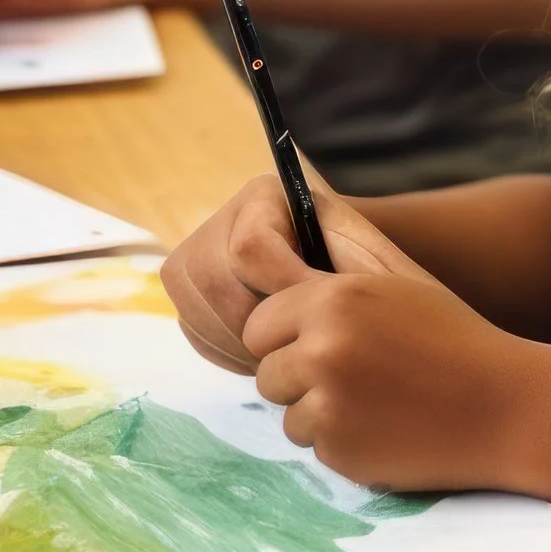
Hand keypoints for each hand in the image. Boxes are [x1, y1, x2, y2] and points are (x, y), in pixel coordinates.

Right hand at [160, 173, 405, 371]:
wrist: (332, 269)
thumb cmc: (355, 261)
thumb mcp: (365, 257)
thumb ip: (354, 270)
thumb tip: (324, 297)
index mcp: (263, 197)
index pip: (251, 246)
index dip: (284, 287)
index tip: (317, 312)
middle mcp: (218, 221)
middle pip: (218, 283)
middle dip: (263, 324)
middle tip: (301, 341)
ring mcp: (192, 259)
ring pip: (203, 314)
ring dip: (247, 346)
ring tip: (290, 349)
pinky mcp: (186, 297)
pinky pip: (199, 335)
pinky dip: (233, 354)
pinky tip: (268, 351)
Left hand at [240, 242, 550, 494]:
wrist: (506, 406)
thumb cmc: (453, 339)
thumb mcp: (399, 284)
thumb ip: (336, 271)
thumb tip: (281, 254)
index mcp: (333, 298)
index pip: (259, 324)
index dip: (285, 337)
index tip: (317, 344)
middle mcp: (321, 348)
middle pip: (267, 373)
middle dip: (298, 379)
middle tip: (354, 378)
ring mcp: (328, 404)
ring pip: (288, 416)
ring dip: (320, 415)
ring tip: (378, 402)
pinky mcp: (339, 451)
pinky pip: (316, 448)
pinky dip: (344, 444)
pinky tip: (388, 428)